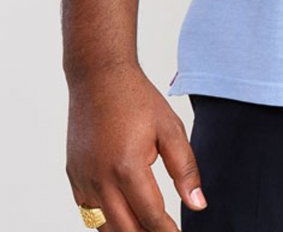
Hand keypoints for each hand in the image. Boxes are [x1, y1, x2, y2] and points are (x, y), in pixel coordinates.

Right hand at [65, 62, 206, 230]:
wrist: (99, 77)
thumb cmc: (137, 99)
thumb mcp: (170, 129)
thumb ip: (185, 169)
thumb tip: (198, 205)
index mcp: (127, 167)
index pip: (150, 216)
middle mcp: (100, 179)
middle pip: (125, 230)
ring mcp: (83, 180)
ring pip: (104, 227)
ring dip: (126, 231)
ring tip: (147, 227)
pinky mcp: (73, 176)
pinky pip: (88, 212)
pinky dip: (106, 220)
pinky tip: (124, 216)